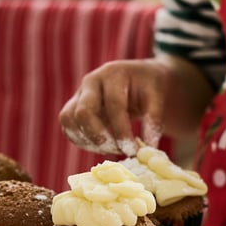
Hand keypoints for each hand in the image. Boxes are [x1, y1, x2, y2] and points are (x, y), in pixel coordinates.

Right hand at [59, 55, 212, 155]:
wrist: (137, 76)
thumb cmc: (148, 85)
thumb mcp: (157, 97)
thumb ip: (154, 121)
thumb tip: (148, 150)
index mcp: (113, 74)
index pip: (113, 105)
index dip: (122, 131)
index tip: (133, 151)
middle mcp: (90, 82)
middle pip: (83, 113)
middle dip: (100, 138)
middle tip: (120, 151)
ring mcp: (78, 94)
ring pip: (69, 121)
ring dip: (89, 142)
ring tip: (113, 149)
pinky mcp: (73, 107)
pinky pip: (68, 128)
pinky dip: (82, 142)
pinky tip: (103, 147)